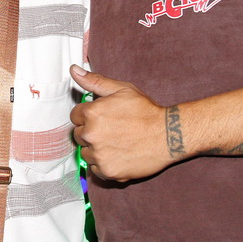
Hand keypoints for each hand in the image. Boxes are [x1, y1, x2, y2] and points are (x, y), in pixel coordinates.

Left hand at [70, 66, 175, 181]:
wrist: (168, 135)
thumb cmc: (146, 111)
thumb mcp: (122, 89)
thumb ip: (95, 81)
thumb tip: (74, 70)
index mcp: (92, 113)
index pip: (75, 116)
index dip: (88, 116)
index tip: (101, 118)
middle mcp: (91, 135)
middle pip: (78, 135)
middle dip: (91, 132)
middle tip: (111, 130)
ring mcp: (99, 155)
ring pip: (86, 153)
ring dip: (96, 149)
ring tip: (116, 142)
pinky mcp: (107, 171)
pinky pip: (96, 169)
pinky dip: (104, 164)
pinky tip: (118, 155)